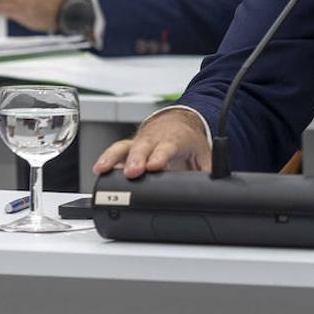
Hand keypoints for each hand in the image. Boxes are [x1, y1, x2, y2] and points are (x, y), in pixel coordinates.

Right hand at [93, 109, 211, 178]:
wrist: (178, 122)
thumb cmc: (188, 141)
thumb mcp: (203, 155)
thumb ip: (208, 172)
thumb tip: (215, 190)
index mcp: (175, 140)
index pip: (168, 147)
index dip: (161, 156)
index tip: (155, 166)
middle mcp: (155, 139)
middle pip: (143, 147)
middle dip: (136, 159)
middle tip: (132, 172)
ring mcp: (140, 141)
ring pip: (125, 146)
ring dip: (113, 158)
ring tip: (103, 170)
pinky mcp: (129, 146)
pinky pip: (116, 151)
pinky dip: (106, 160)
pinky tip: (99, 170)